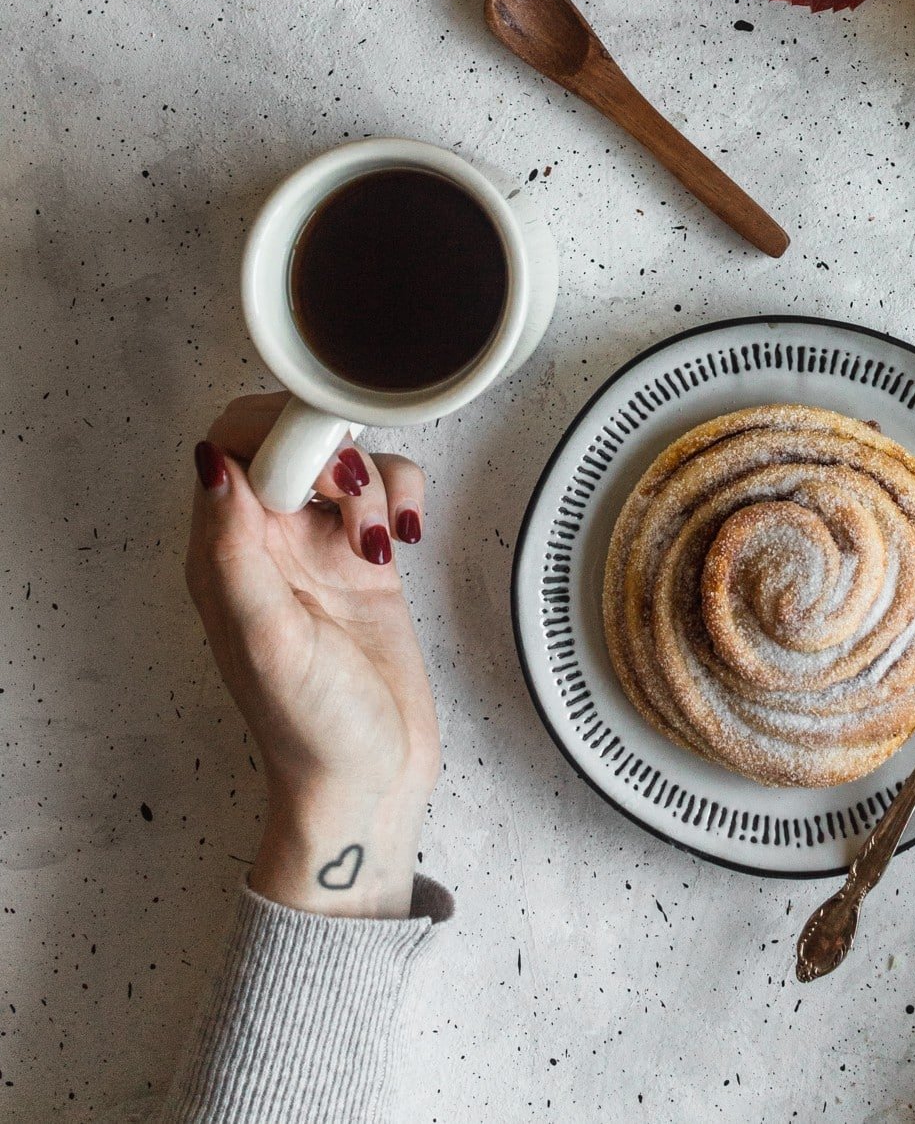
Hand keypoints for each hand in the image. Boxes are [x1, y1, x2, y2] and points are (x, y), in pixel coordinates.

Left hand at [186, 394, 441, 918]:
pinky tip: (404, 539)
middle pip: (292, 437)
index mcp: (223, 553)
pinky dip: (402, 497)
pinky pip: (384, 490)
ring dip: (374, 480)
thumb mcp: (267, 639)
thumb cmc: (312, 728)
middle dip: (334, 450)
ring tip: (379, 540)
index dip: (279, 434)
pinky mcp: (364, 557)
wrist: (370, 780)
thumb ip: (234, 549)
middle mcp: (265, 541)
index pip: (232, 444)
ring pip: (345, 456)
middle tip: (354, 497)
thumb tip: (210, 462)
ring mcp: (318, 545)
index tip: (320, 467)